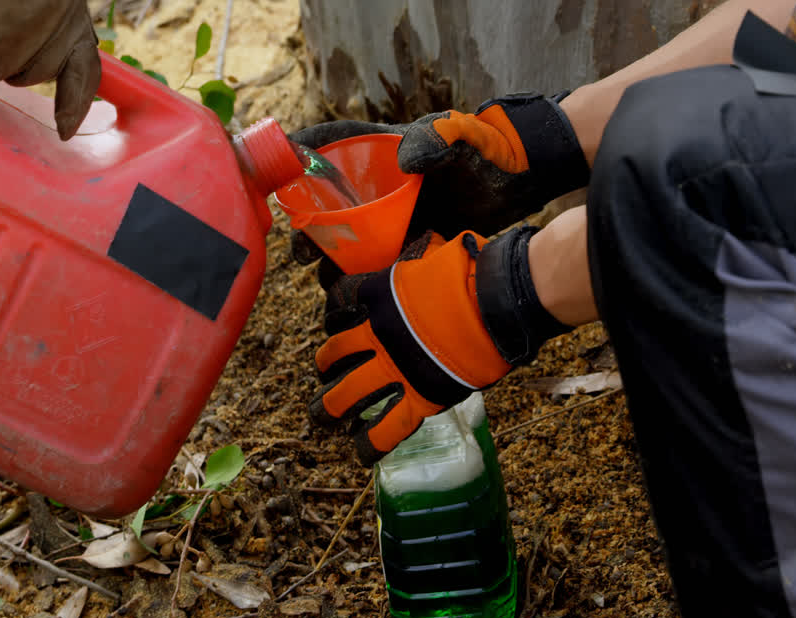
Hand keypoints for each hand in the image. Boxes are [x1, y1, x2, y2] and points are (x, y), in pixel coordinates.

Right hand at [0, 0, 99, 140]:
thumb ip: (44, 26)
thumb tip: (34, 73)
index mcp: (71, 9)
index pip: (85, 68)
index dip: (74, 102)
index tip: (65, 130)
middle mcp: (66, 16)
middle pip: (39, 74)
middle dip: (11, 60)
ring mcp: (38, 26)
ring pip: (12, 75)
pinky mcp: (7, 35)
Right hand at [288, 94, 588, 285]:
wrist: (521, 183)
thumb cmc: (487, 149)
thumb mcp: (461, 136)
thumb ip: (435, 139)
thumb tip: (405, 159)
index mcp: (378, 149)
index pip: (324, 146)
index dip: (294, 162)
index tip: (275, 185)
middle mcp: (374, 184)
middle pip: (323, 208)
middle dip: (307, 233)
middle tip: (306, 254)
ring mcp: (387, 217)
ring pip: (343, 246)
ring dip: (330, 267)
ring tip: (332, 285)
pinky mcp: (402, 245)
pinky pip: (371, 268)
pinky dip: (360, 286)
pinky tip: (357, 304)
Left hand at [312, 225, 571, 464]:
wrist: (496, 300)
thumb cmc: (476, 271)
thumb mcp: (439, 254)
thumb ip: (425, 260)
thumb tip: (439, 249)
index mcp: (381, 295)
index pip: (342, 300)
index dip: (335, 311)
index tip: (337, 318)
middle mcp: (378, 334)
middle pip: (335, 352)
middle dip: (326, 364)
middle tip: (324, 372)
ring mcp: (394, 368)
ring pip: (347, 393)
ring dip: (330, 406)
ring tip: (323, 416)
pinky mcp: (418, 397)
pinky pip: (388, 427)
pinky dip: (373, 442)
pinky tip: (363, 451)